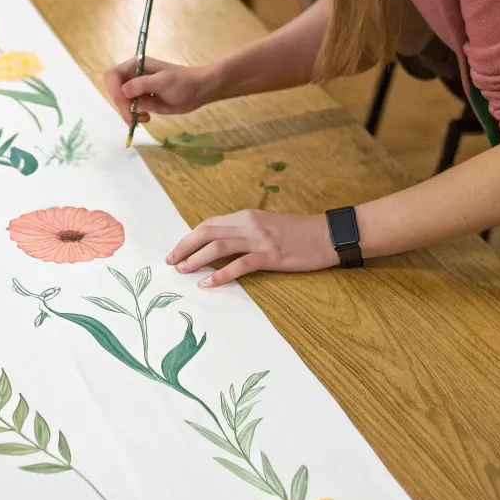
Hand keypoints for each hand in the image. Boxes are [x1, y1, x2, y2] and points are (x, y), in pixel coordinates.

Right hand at [103, 57, 219, 125]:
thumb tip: (123, 91)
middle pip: (115, 91)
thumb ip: (142, 85)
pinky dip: (135, 117)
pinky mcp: (144, 101)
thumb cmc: (183, 82)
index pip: (112, 76)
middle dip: (121, 105)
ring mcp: (138, 90)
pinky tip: (146, 119)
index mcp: (135, 66)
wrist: (200, 91)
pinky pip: (131, 110)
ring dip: (127, 113)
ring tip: (142, 119)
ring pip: (122, 103)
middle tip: (132, 116)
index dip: (114, 89)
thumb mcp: (163, 81)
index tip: (124, 102)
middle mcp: (133, 77)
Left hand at [167, 209, 336, 285]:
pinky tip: (208, 283)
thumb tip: (221, 243)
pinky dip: (221, 274)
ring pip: (218, 247)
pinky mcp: (271, 257)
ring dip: (196, 259)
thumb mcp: (267, 224)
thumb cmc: (299, 231)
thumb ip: (245, 230)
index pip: (209, 224)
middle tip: (170, 261)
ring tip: (183, 271)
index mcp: (247, 215)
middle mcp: (249, 224)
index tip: (176, 250)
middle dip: (185, 246)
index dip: (189, 237)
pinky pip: (240, 266)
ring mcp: (260, 240)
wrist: (329, 234)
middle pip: (207, 232)